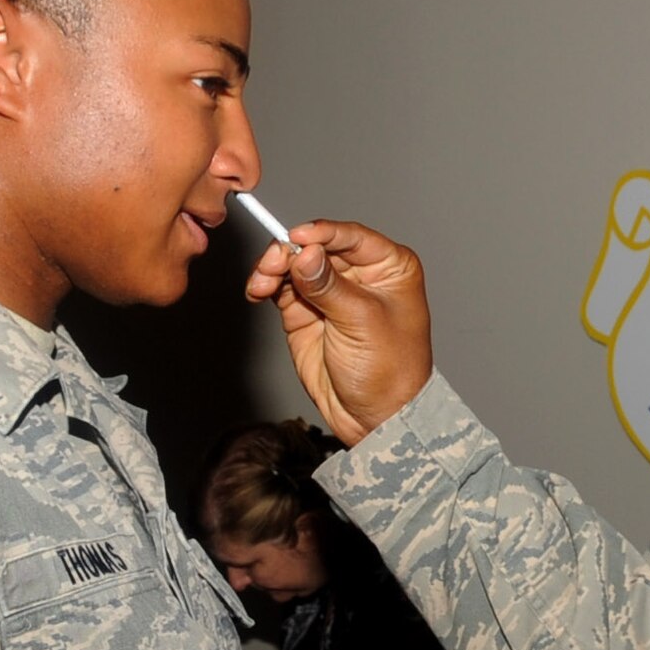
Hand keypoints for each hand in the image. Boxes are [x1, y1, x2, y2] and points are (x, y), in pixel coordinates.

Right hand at [244, 219, 433, 443]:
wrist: (375, 416)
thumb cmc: (391, 371)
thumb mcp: (362, 321)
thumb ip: (329, 285)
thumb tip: (303, 253)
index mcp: (390, 267)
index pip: (350, 236)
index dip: (321, 233)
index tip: (297, 238)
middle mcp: (360, 274)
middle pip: (316, 246)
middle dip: (289, 253)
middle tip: (271, 266)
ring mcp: (331, 291)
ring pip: (294, 264)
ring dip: (273, 268)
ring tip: (261, 283)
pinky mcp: (307, 311)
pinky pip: (281, 287)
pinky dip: (266, 285)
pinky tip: (258, 290)